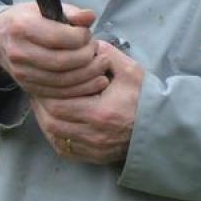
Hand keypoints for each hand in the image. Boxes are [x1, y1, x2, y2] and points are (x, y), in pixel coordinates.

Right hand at [0, 1, 109, 98]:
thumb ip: (71, 13)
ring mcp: (22, 73)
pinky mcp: (27, 87)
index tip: (87, 34)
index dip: (80, 37)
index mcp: (22, 27)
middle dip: (86, 57)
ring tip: (98, 65)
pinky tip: (92, 81)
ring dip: (86, 75)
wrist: (1, 37)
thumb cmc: (28, 19)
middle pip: (61, 62)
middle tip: (96, 51)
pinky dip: (78, 89)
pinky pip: (57, 93)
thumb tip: (90, 16)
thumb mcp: (46, 8)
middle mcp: (19, 52)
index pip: (58, 37)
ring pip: (61, 81)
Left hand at [33, 41, 142, 164]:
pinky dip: (54, 135)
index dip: (45, 93)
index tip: (42, 80)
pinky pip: (65, 149)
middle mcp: (95, 134)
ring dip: (45, 120)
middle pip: (52, 121)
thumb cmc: (146, 98)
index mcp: (101, 112)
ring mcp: (94, 148)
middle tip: (37, 90)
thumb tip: (84, 43)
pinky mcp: (94, 156)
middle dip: (41, 105)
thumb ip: (106, 53)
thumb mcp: (130, 70)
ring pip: (55, 136)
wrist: (163, 127)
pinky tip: (54, 121)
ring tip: (43, 103)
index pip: (59, 103)